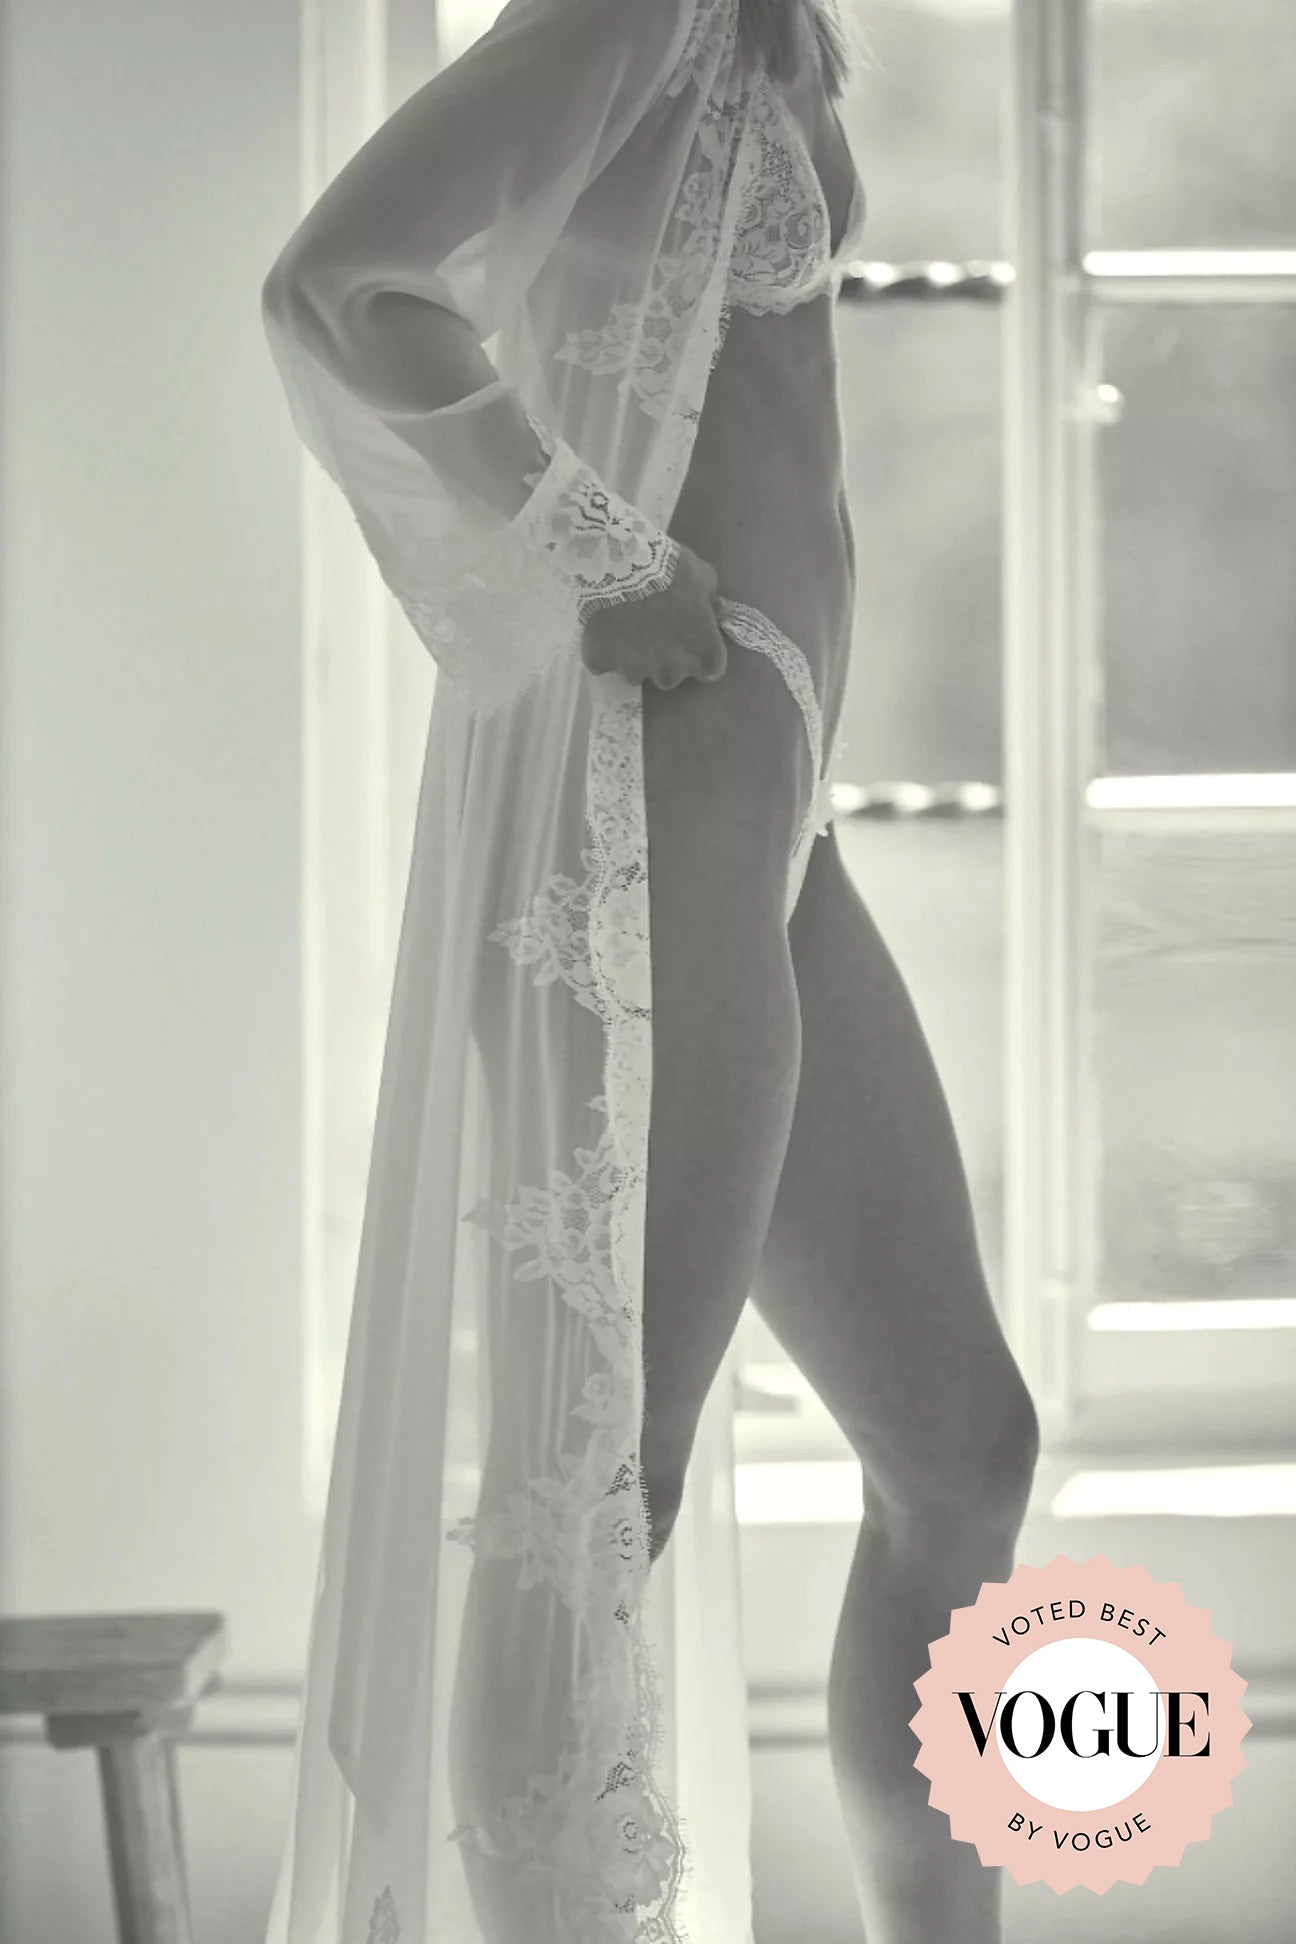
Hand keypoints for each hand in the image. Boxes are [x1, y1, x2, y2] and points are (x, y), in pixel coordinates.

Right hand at [578, 539, 728, 689]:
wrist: (620, 565)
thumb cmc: (670, 571)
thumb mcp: (703, 577)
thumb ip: (712, 602)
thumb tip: (716, 613)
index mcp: (703, 655)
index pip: (710, 668)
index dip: (700, 651)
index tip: (692, 635)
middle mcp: (671, 673)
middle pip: (671, 674)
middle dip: (667, 657)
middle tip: (657, 627)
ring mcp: (634, 671)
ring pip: (636, 671)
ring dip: (634, 655)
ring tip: (626, 624)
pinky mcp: (601, 663)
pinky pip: (603, 662)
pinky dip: (604, 650)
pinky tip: (602, 627)